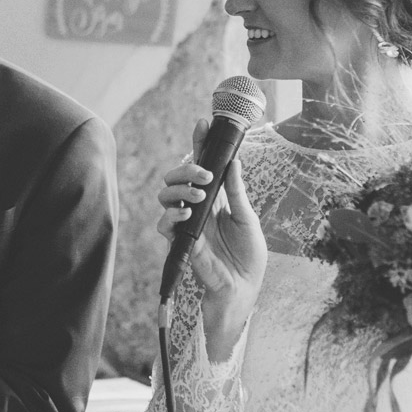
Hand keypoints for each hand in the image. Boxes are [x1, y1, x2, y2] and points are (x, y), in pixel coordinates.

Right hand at [156, 118, 265, 358]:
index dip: (199, 143)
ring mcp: (187, 222)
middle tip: (204, 174)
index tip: (202, 124)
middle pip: (177, 175)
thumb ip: (235, 191)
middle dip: (186, 167)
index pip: (202, 164)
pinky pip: (164, 222)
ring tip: (199, 196)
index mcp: (215, 197)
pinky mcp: (180, 241)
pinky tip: (186, 214)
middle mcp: (198, 206)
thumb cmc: (248, 255)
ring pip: (165, 194)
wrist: (243, 287)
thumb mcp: (247, 217)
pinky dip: (172, 214)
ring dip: (179, 188)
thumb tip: (233, 161)